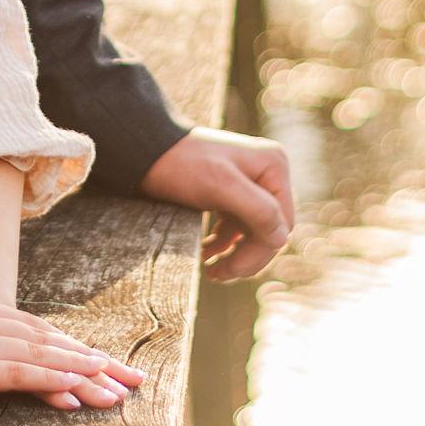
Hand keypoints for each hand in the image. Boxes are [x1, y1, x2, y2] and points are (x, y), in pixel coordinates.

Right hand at [0, 302, 144, 413]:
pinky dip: (54, 381)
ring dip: (85, 374)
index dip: (76, 348)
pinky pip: (22, 373)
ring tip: (118, 391)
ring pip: (45, 355)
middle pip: (52, 339)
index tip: (107, 365)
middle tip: (131, 378)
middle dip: (95, 360)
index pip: (40, 330)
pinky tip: (77, 394)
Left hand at [138, 127, 294, 280]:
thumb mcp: (220, 186)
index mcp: (273, 166)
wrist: (143, 150)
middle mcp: (266, 172)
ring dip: (235, 254)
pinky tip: (207, 254)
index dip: (260, 251)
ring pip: (253, 232)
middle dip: (246, 256)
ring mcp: (248, 183)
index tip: (231, 269)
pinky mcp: (229, 192)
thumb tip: (281, 239)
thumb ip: (257, 210)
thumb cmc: (180, 164)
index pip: (281, 223)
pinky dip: (224, 243)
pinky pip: (236, 226)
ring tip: (211, 271)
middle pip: (269, 229)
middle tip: (217, 275)